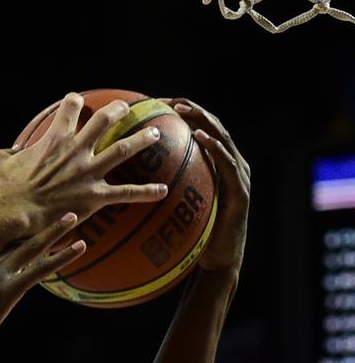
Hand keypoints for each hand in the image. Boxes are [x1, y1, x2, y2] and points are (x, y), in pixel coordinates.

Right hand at [0, 92, 169, 229]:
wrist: (15, 212)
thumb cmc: (2, 189)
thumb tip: (7, 152)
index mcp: (54, 140)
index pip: (68, 110)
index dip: (73, 102)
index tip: (76, 100)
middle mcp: (76, 151)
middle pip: (104, 121)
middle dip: (117, 111)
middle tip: (125, 108)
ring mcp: (89, 172)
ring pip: (123, 149)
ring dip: (141, 140)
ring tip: (154, 134)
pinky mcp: (95, 196)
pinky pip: (126, 193)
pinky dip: (145, 192)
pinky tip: (162, 191)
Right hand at [0, 212, 85, 362]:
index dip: (17, 228)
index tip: (31, 216)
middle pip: (16, 237)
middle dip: (37, 222)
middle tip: (54, 208)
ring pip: (32, 247)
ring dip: (55, 231)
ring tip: (73, 217)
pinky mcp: (5, 292)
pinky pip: (39, 270)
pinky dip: (61, 257)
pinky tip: (79, 247)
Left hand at [168, 98, 249, 277]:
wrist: (216, 262)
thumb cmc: (190, 237)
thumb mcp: (172, 207)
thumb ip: (159, 189)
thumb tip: (122, 180)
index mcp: (215, 165)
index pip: (199, 131)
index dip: (183, 114)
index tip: (158, 103)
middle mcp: (230, 165)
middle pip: (212, 128)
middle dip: (192, 110)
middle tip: (169, 100)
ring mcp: (238, 176)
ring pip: (222, 140)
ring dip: (203, 121)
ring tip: (184, 111)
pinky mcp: (241, 191)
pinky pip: (227, 165)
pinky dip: (215, 148)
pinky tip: (200, 138)